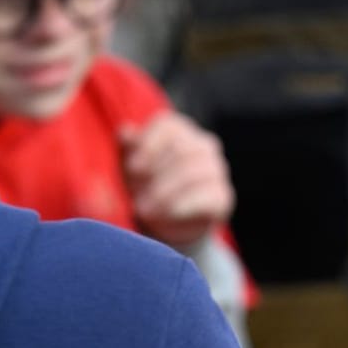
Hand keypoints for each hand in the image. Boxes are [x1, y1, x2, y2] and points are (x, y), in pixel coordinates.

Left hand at [122, 111, 234, 247]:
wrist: (166, 222)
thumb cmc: (145, 186)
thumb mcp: (131, 166)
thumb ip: (128, 147)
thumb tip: (125, 131)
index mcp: (179, 132)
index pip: (169, 125)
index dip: (149, 145)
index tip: (133, 168)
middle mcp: (203, 146)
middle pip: (182, 149)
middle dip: (156, 175)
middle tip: (136, 196)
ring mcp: (216, 171)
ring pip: (194, 173)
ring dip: (165, 193)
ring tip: (145, 210)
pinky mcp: (222, 197)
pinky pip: (207, 197)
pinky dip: (182, 206)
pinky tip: (167, 213)